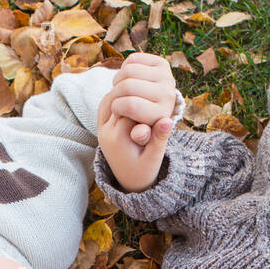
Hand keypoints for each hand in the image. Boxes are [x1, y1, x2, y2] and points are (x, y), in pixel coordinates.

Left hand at [97, 52, 181, 191]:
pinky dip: (117, 96)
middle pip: (118, 100)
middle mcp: (106, 132)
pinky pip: (106, 104)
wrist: (128, 182)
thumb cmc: (145, 170)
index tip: (158, 97)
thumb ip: (160, 138)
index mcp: (118, 139)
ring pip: (109, 99)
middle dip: (133, 93)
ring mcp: (101, 129)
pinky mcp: (101, 126)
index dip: (145, 100)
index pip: (130, 108)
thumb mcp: (154, 157)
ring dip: (123, 92)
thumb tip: (168, 121)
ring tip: (140, 89)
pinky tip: (132, 94)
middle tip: (150, 86)